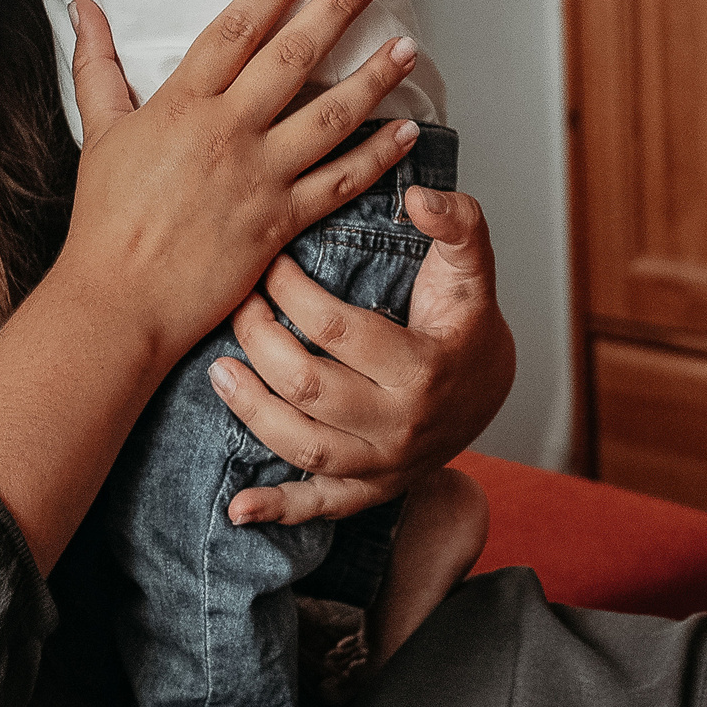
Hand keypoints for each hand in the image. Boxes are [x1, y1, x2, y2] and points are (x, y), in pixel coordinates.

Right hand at [50, 0, 426, 361]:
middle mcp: (227, 131)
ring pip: (329, 114)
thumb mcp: (97, 131)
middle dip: (335, 11)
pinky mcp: (280, 221)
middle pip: (292, 58)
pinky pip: (340, 181)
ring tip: (407, 46)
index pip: (236, 28)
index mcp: (182, 103)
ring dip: (374, 76)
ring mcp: (258, 176)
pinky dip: (378, 156)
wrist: (118, 299)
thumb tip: (82, 6)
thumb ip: (96, 64)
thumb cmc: (105, 218)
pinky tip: (406, 130)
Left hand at [209, 186, 516, 523]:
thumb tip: (418, 196)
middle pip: (310, 388)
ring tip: (218, 370)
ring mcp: (385, 465)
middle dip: (260, 341)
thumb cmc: (466, 319)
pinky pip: (319, 508)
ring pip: (304, 446)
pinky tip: (237, 509)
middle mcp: (403, 424)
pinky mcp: (370, 490)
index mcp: (424, 367)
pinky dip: (277, 511)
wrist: (488, 387)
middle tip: (236, 304)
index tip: (269, 261)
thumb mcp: (474, 265)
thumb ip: (456, 223)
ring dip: (252, 410)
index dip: (292, 291)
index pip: (339, 329)